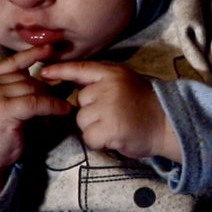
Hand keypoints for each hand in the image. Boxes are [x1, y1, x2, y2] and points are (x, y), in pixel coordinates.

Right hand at [0, 44, 72, 211]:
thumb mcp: (1, 108)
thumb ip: (15, 92)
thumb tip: (45, 80)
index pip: (11, 62)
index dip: (31, 54)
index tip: (49, 47)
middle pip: (25, 77)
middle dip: (44, 88)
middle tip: (58, 99)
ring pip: (32, 88)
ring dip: (50, 97)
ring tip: (62, 106)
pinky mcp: (3, 109)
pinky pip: (36, 102)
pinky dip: (52, 105)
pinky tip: (63, 110)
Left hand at [39, 61, 181, 161]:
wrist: (168, 124)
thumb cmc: (146, 105)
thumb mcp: (124, 82)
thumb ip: (102, 81)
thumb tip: (74, 82)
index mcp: (112, 73)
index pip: (80, 69)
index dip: (60, 71)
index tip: (43, 73)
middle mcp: (108, 86)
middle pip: (79, 101)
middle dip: (91, 112)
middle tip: (114, 116)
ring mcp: (108, 106)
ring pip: (82, 121)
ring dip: (95, 128)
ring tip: (116, 126)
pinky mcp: (109, 127)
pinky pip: (89, 137)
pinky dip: (99, 142)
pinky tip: (116, 137)